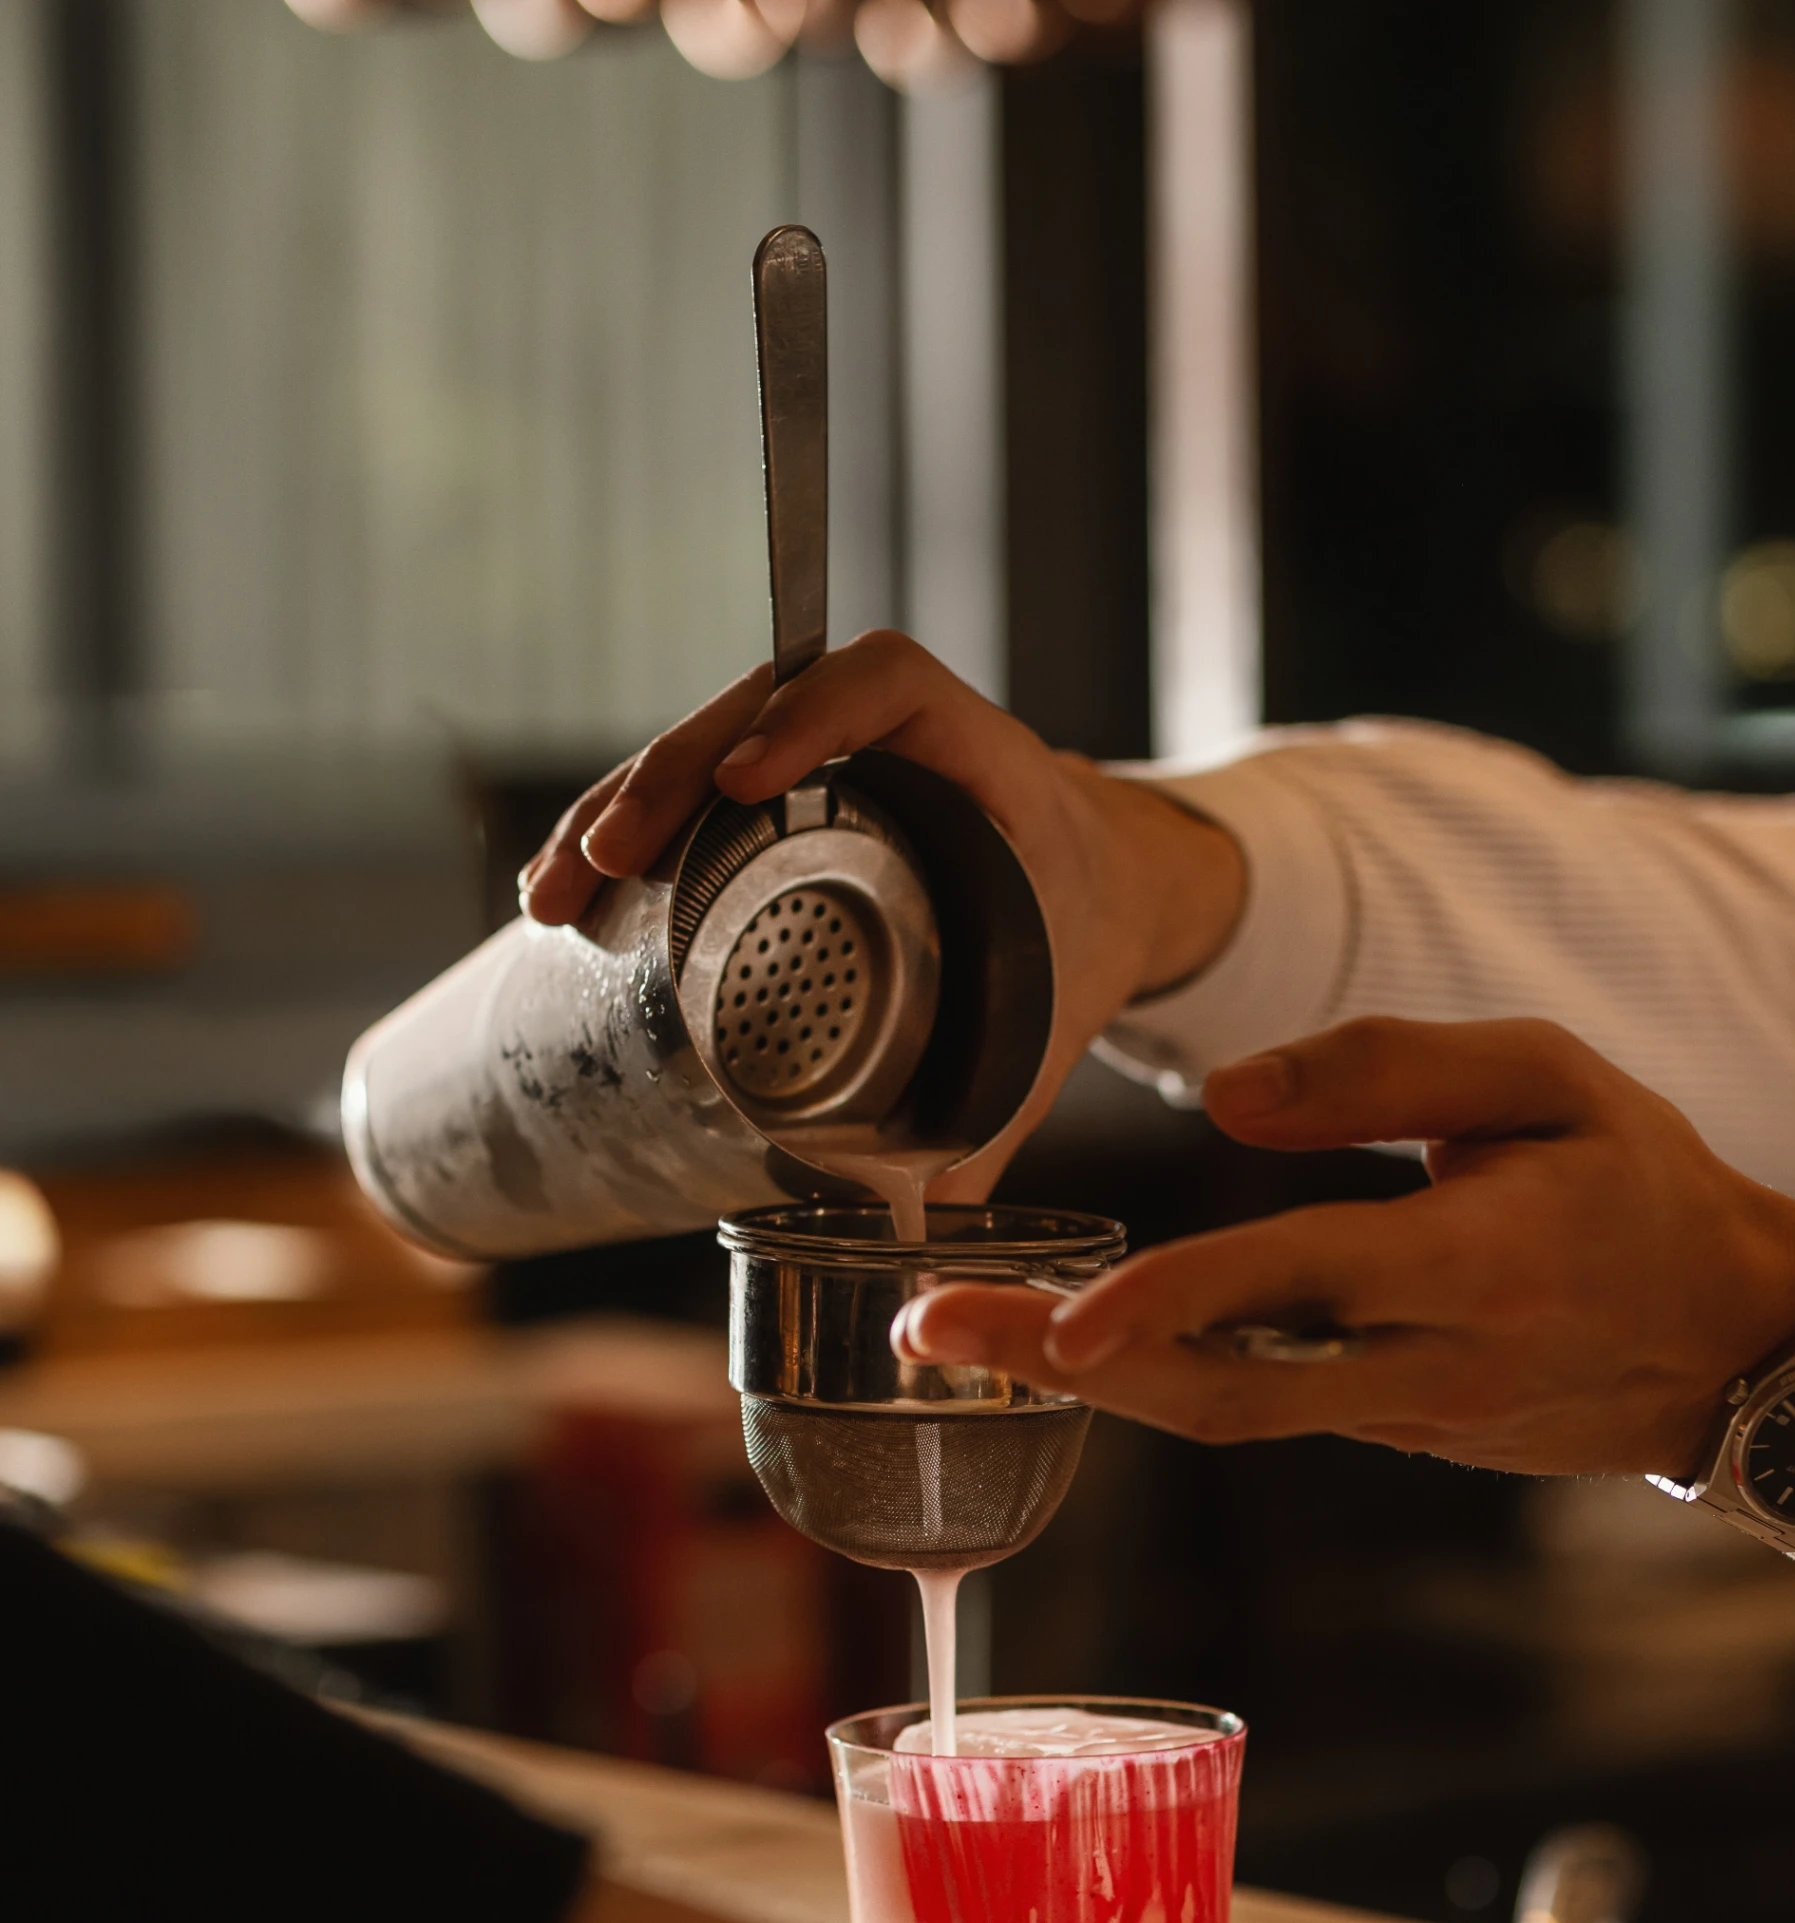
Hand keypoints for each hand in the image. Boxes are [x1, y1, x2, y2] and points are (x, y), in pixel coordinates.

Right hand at [515, 633, 1243, 1195]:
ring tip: (555, 890)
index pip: (887, 683)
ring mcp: (830, 761)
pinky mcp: (791, 796)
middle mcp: (892, 742)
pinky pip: (701, 792)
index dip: (812, 713)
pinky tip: (573, 892)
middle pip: (759, 708)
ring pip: (708, 747)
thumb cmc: (1087, 936)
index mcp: (980, 762)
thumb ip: (995, 1122)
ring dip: (621, 806)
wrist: (1111, 888)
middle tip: (605, 858)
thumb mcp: (1054, 1023)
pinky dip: (634, 833)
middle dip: (666, 776)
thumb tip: (924, 1239)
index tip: (746, 780)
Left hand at [893, 1016, 1794, 1480]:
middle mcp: (1425, 1363)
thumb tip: (1228, 1099)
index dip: (1176, 1301)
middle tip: (926, 1333)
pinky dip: (1159, 1380)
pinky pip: (1261, 1411)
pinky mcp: (1392, 1435)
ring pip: (1225, 1416)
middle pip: (1220, 1390)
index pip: (1299, 1283)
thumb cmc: (1637, 1183)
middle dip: (1062, 1364)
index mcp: (1471, 1262)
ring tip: (960, 1338)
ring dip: (1087, 1381)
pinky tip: (1067, 1343)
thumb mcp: (1551, 1077)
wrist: (1727, 1338)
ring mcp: (1403, 1417)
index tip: (1062, 1315)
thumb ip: (1390, 1066)